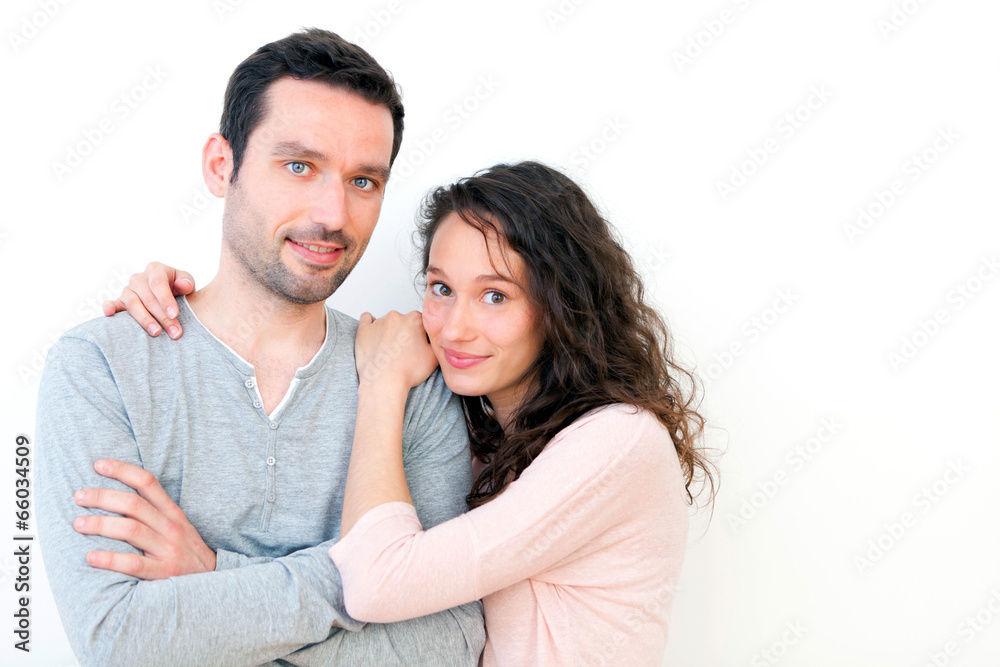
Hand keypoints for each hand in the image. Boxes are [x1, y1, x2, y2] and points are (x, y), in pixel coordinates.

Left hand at [73, 459, 215, 578]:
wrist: (212, 583)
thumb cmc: (186, 553)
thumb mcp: (177, 526)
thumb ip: (154, 512)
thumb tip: (117, 497)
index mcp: (172, 513)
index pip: (147, 483)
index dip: (122, 470)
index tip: (98, 464)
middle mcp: (171, 527)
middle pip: (134, 504)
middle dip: (103, 497)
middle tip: (79, 496)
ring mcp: (168, 550)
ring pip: (132, 530)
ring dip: (101, 524)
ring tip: (78, 523)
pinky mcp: (164, 573)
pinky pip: (134, 564)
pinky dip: (111, 559)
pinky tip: (91, 557)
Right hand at [103, 262, 195, 339]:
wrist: (168, 293)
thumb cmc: (178, 287)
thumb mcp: (186, 282)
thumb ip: (186, 282)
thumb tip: (185, 285)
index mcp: (155, 270)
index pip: (158, 283)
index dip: (166, 299)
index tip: (175, 314)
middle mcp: (139, 279)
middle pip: (148, 298)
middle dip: (162, 317)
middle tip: (174, 332)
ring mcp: (127, 290)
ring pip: (133, 304)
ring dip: (145, 320)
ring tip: (157, 333)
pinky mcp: (119, 302)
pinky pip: (112, 304)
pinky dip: (109, 307)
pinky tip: (109, 313)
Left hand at [355, 310, 438, 391]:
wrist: (384, 382)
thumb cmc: (407, 372)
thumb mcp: (434, 358)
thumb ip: (436, 342)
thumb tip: (435, 339)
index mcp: (415, 320)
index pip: (421, 322)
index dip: (421, 334)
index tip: (418, 345)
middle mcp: (396, 316)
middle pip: (403, 321)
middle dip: (405, 332)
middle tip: (405, 350)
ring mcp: (378, 322)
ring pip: (386, 322)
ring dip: (389, 332)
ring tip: (389, 351)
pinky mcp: (364, 330)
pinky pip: (366, 319)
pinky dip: (371, 325)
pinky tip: (374, 336)